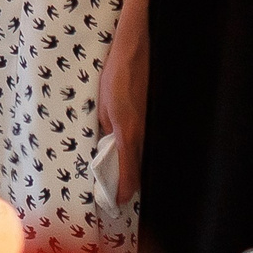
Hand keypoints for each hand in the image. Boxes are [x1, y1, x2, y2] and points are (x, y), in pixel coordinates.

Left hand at [96, 0, 147, 202]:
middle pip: (136, 167)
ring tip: (121, 176)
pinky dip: (136, 151)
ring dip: (132, 167)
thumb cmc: (114, 75)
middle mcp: (141, 132)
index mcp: (127, 133)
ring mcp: (149, 124)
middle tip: (116, 194)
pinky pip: (144, 140)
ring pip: (141, 154)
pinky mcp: (151, 115)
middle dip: (128, 183)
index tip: (117, 202)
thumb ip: (105, 127)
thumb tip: (107, 142)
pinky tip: (129, 150)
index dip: (123, 190)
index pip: (127, 171)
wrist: (135, 50)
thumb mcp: (101, 104)